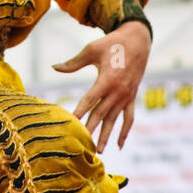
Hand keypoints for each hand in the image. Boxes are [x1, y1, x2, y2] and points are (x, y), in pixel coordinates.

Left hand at [53, 21, 150, 152]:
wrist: (138, 41)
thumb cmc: (112, 44)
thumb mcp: (91, 50)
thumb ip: (73, 63)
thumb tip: (54, 67)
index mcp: (107, 80)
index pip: (89, 101)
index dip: (79, 113)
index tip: (70, 124)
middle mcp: (118, 91)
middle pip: (100, 114)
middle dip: (90, 130)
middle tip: (81, 145)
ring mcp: (126, 96)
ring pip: (114, 120)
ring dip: (106, 136)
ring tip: (98, 151)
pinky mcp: (132, 97)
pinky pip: (129, 118)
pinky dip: (124, 132)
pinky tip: (119, 145)